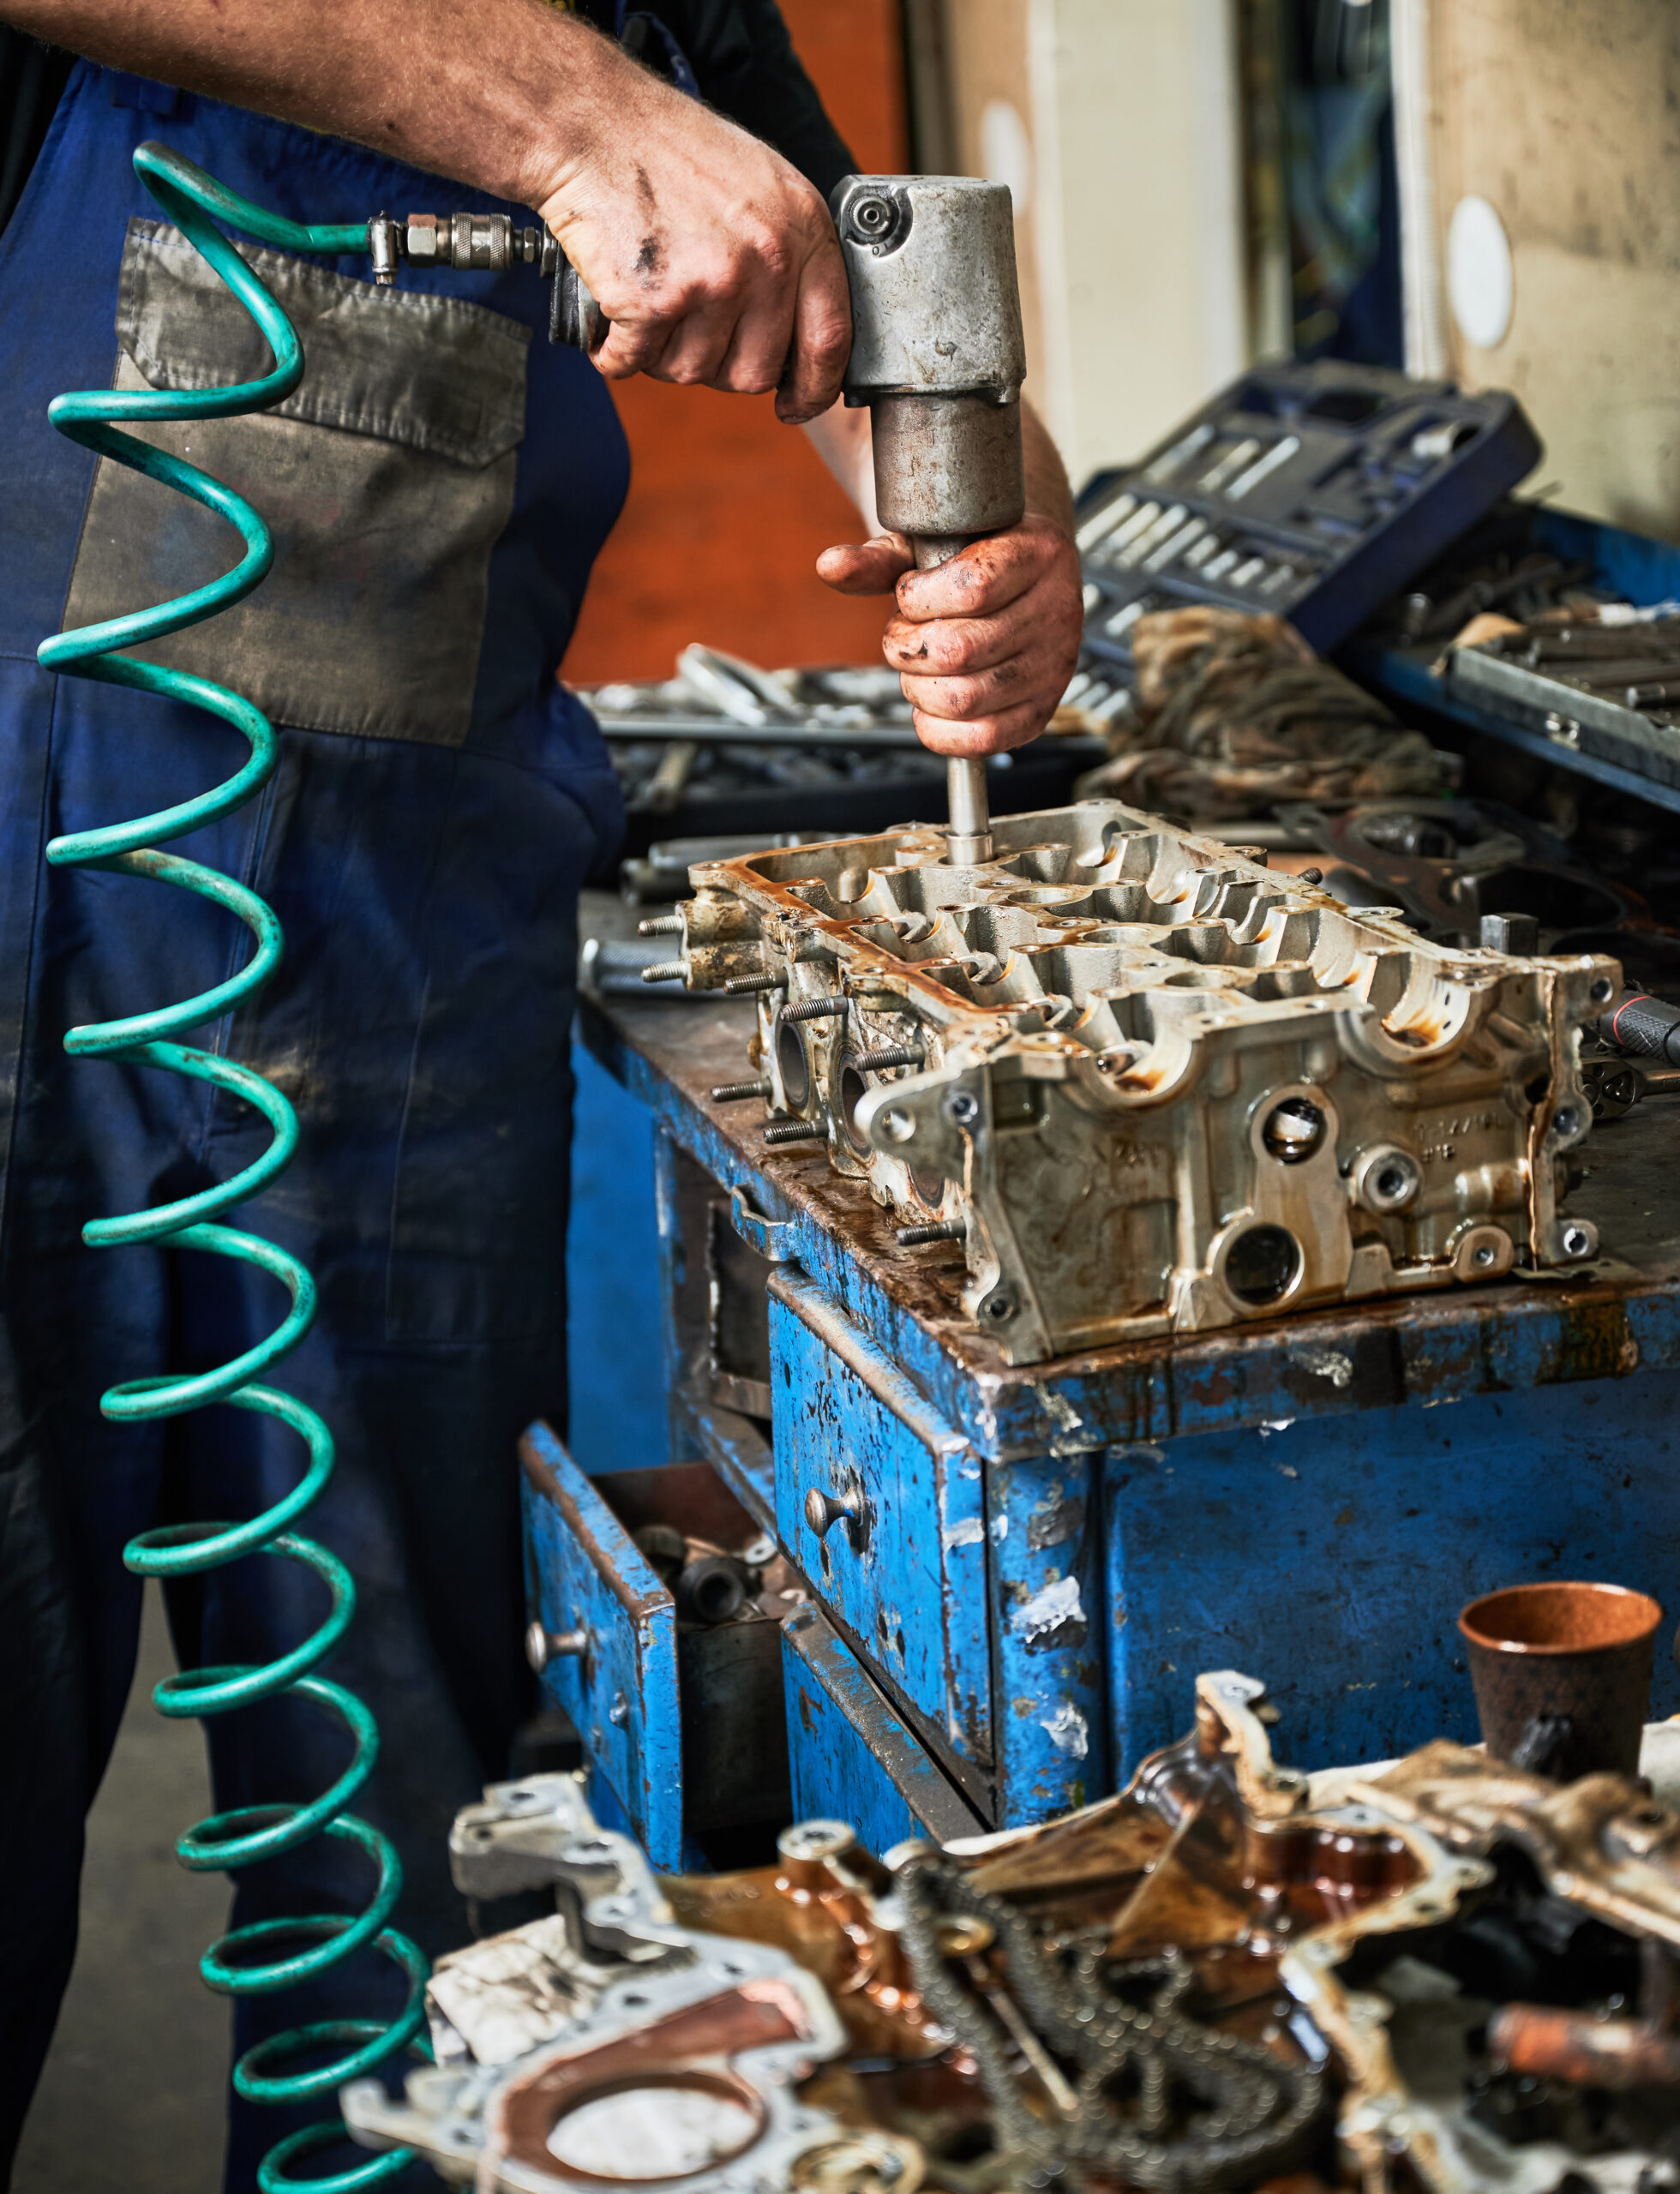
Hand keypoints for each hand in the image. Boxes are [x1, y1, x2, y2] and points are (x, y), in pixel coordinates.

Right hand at [532, 40, 850, 423]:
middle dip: (718, 363)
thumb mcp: (762, 186)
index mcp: (803, 228)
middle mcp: (767, 257)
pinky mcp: (656, 301)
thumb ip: (790, 254)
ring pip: (694, 372)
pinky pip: (636, 363)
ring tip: (648, 296)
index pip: (831, 337)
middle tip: (687, 323)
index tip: (796, 403)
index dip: (814, 386)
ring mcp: (713, 281)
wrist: (592, 123)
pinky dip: (615, 350)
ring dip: (663, 352)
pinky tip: (612, 312)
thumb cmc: (668, 151)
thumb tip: (800, 336)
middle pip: (755, 372)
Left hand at [817, 516, 1083, 754]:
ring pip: (965, 698)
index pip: (972, 589)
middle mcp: (1057, 610)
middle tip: (903, 637)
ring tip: (917, 667)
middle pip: (959, 650)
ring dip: (917, 687)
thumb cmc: (974, 558)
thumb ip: (878, 560)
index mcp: (1038, 553)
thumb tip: (830, 566)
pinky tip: (929, 702)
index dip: (918, 599)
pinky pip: (983, 740)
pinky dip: (937, 729)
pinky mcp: (1041, 710)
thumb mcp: (929, 547)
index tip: (909, 593)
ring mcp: (1053, 666)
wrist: (1027, 578)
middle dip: (906, 648)